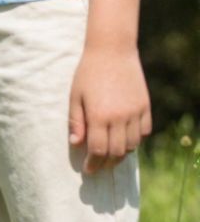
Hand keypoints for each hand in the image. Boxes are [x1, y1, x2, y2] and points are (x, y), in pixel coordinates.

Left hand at [69, 43, 150, 173]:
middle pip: (117, 152)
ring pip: (132, 145)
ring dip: (121, 154)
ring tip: (110, 156)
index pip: (99, 150)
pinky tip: (125, 140)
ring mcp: (135, 113)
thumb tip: (76, 144)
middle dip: (106, 164)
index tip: (89, 170)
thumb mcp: (75, 95)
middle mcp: (120, 117)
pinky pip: (144, 132)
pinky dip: (135, 140)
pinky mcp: (145, 107)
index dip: (94, 163)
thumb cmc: (88, 72)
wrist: (112, 51)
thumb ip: (76, 121)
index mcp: (99, 115)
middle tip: (98, 167)